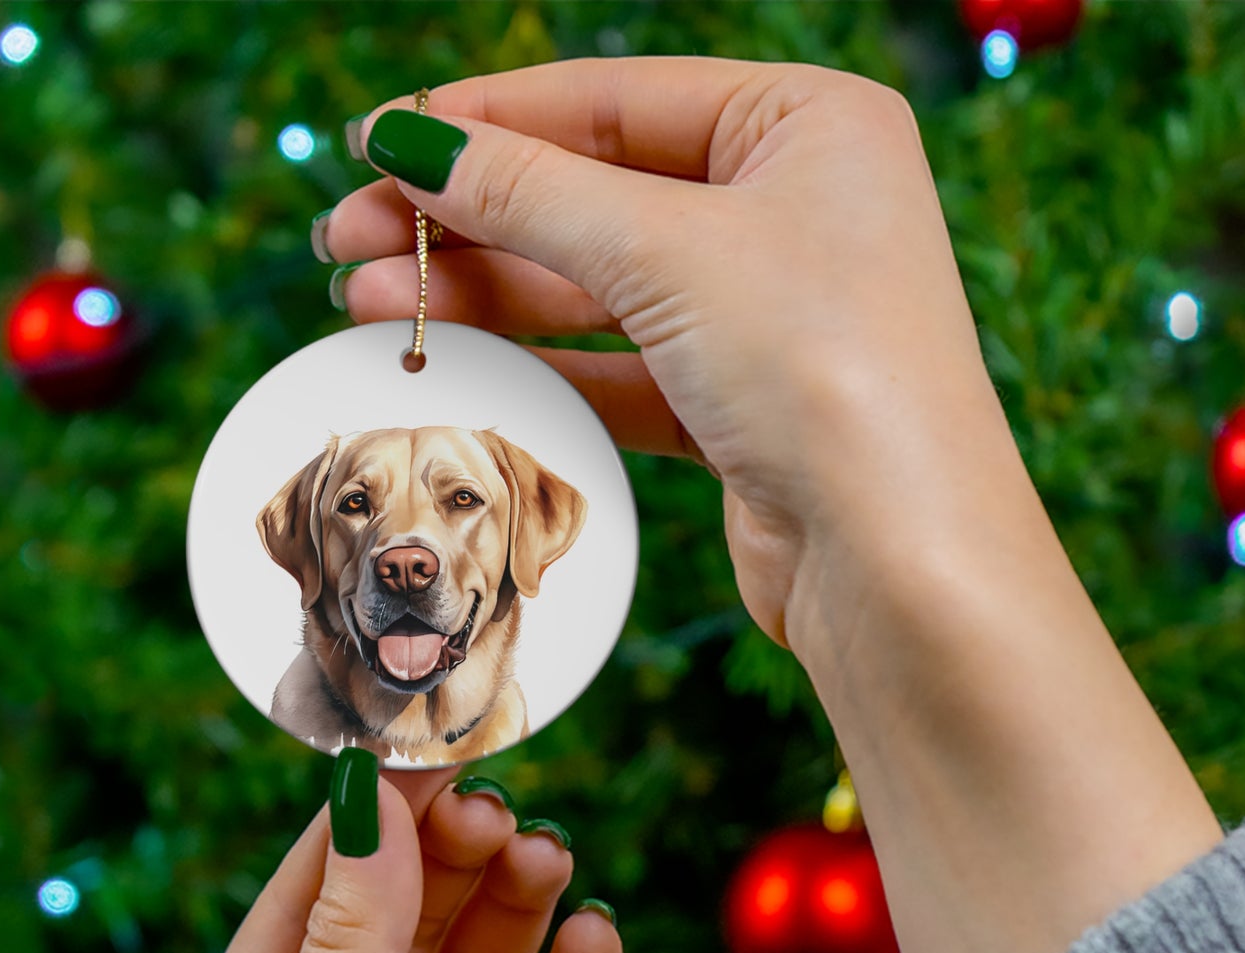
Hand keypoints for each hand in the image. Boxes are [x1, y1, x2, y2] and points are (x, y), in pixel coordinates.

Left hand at [161, 767, 621, 952]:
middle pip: (407, 928)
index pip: (312, 903)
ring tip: (550, 858)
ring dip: (516, 911)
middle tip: (501, 809)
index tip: (425, 753)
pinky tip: (595, 939)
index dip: (369, 827)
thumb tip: (369, 803)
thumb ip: (350, 947)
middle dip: (452, 863)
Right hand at [321, 56, 1019, 658]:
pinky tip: (453, 361)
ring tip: (366, 304)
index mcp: (808, 125)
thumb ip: (532, 193)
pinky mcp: (742, 408)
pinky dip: (540, 366)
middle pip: (596, 194)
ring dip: (485, 295)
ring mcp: (768, 314)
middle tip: (346, 240)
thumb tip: (411, 142)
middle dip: (467, 218)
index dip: (486, 120)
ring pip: (599, 288)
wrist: (898, 561)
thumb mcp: (668, 251)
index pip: (615, 100)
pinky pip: (621, 368)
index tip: (377, 141)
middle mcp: (794, 210)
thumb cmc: (824, 371)